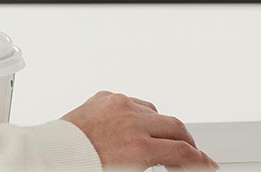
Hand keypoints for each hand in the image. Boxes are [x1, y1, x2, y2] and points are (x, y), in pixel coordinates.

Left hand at [62, 91, 217, 169]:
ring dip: (162, 126)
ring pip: (154, 111)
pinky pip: (131, 102)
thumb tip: (172, 159)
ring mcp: (117, 105)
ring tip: (162, 141)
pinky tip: (138, 126)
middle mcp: (130, 120)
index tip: (207, 164)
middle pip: (175, 126)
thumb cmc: (85, 166)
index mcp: (138, 145)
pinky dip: (139, 114)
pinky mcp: (104, 96)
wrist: (53, 154)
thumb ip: (155, 160)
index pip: (182, 151)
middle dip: (187, 141)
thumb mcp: (129, 170)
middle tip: (192, 153)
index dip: (200, 160)